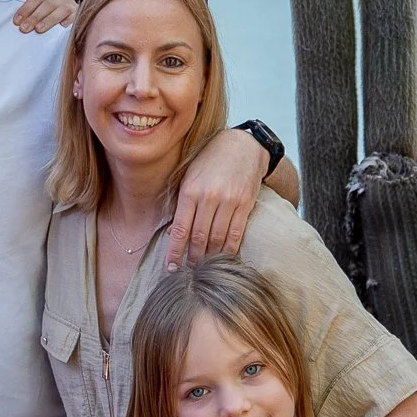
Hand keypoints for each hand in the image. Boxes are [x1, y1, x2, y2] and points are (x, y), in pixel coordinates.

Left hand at [12, 0, 78, 32]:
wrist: (78, 20)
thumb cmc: (55, 17)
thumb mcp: (42, 10)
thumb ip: (32, 5)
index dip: (25, 9)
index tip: (16, 21)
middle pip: (46, 4)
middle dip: (34, 16)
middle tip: (24, 28)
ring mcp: (71, 5)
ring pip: (60, 10)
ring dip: (48, 19)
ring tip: (39, 29)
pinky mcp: (79, 14)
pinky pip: (75, 16)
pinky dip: (69, 20)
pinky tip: (62, 26)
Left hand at [166, 125, 270, 263]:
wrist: (243, 145)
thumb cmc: (211, 160)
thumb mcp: (189, 175)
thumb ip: (181, 201)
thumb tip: (173, 231)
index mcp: (190, 191)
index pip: (179, 229)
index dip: (174, 252)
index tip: (171, 268)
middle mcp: (208, 197)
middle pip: (198, 238)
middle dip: (192, 258)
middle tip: (188, 271)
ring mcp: (228, 201)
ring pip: (217, 239)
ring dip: (210, 257)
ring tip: (204, 267)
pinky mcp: (245, 204)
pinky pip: (235, 234)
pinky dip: (228, 249)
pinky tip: (223, 257)